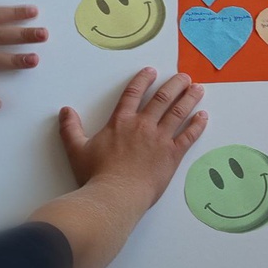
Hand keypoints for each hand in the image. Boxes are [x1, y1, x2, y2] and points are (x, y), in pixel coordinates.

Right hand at [59, 67, 207, 209]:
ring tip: (198, 89)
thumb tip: (64, 111)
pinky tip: (203, 116)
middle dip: (175, 84)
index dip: (143, 80)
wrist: (115, 196)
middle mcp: (143, 126)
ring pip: (178, 112)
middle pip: (162, 98)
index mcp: (121, 122)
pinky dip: (197, 125)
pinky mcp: (172, 155)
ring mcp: (160, 139)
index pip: (133, 93)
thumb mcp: (76, 150)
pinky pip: (188, 136)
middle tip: (184, 76)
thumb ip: (70, 129)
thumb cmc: (96, 175)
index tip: (152, 71)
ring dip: (190, 98)